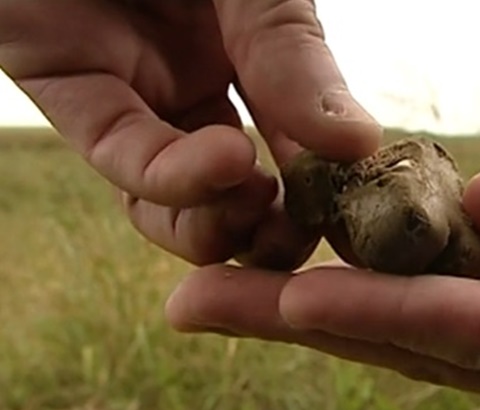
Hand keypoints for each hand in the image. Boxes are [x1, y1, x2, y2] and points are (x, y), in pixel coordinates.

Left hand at [0, 0, 380, 267]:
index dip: (325, 189)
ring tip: (264, 210)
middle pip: (239, 188)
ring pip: (178, 198)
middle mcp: (195, 85)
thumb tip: (359, 142)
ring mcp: (137, 96)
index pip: (295, 143)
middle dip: (275, 228)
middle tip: (305, 238)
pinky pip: (124, 157)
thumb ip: (296, 55)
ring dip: (226, 224)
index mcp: (249, 53)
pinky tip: (230, 163)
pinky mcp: (73, 93)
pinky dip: (176, 178)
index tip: (356, 219)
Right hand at [166, 86, 479, 409]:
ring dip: (322, 326)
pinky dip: (404, 324)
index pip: (435, 273)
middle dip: (295, 309)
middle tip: (192, 294)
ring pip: (430, 345)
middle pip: (407, 321)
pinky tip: (318, 308)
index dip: (348, 258)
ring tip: (220, 303)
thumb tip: (475, 205)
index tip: (269, 235)